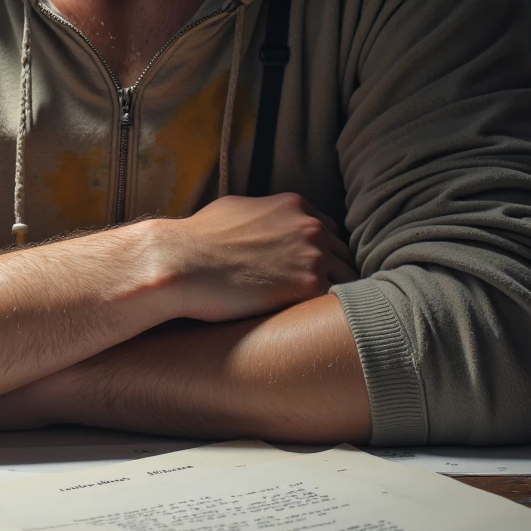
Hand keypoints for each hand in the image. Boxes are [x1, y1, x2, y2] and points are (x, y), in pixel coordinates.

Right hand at [161, 193, 357, 322]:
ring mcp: (313, 256)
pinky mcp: (308, 287)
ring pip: (348, 279)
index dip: (324, 253)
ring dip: (336, 294)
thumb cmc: (198, 239)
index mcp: (295, 206)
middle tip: (319, 298)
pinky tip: (315, 324)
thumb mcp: (236, 210)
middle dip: (334, 273)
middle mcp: (310, 227)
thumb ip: (264, 215)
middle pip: (343, 254)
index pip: (330, 231)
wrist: (182, 262)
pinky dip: (328, 313)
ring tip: (320, 315)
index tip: (315, 272)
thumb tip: (264, 224)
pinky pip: (336, 302)